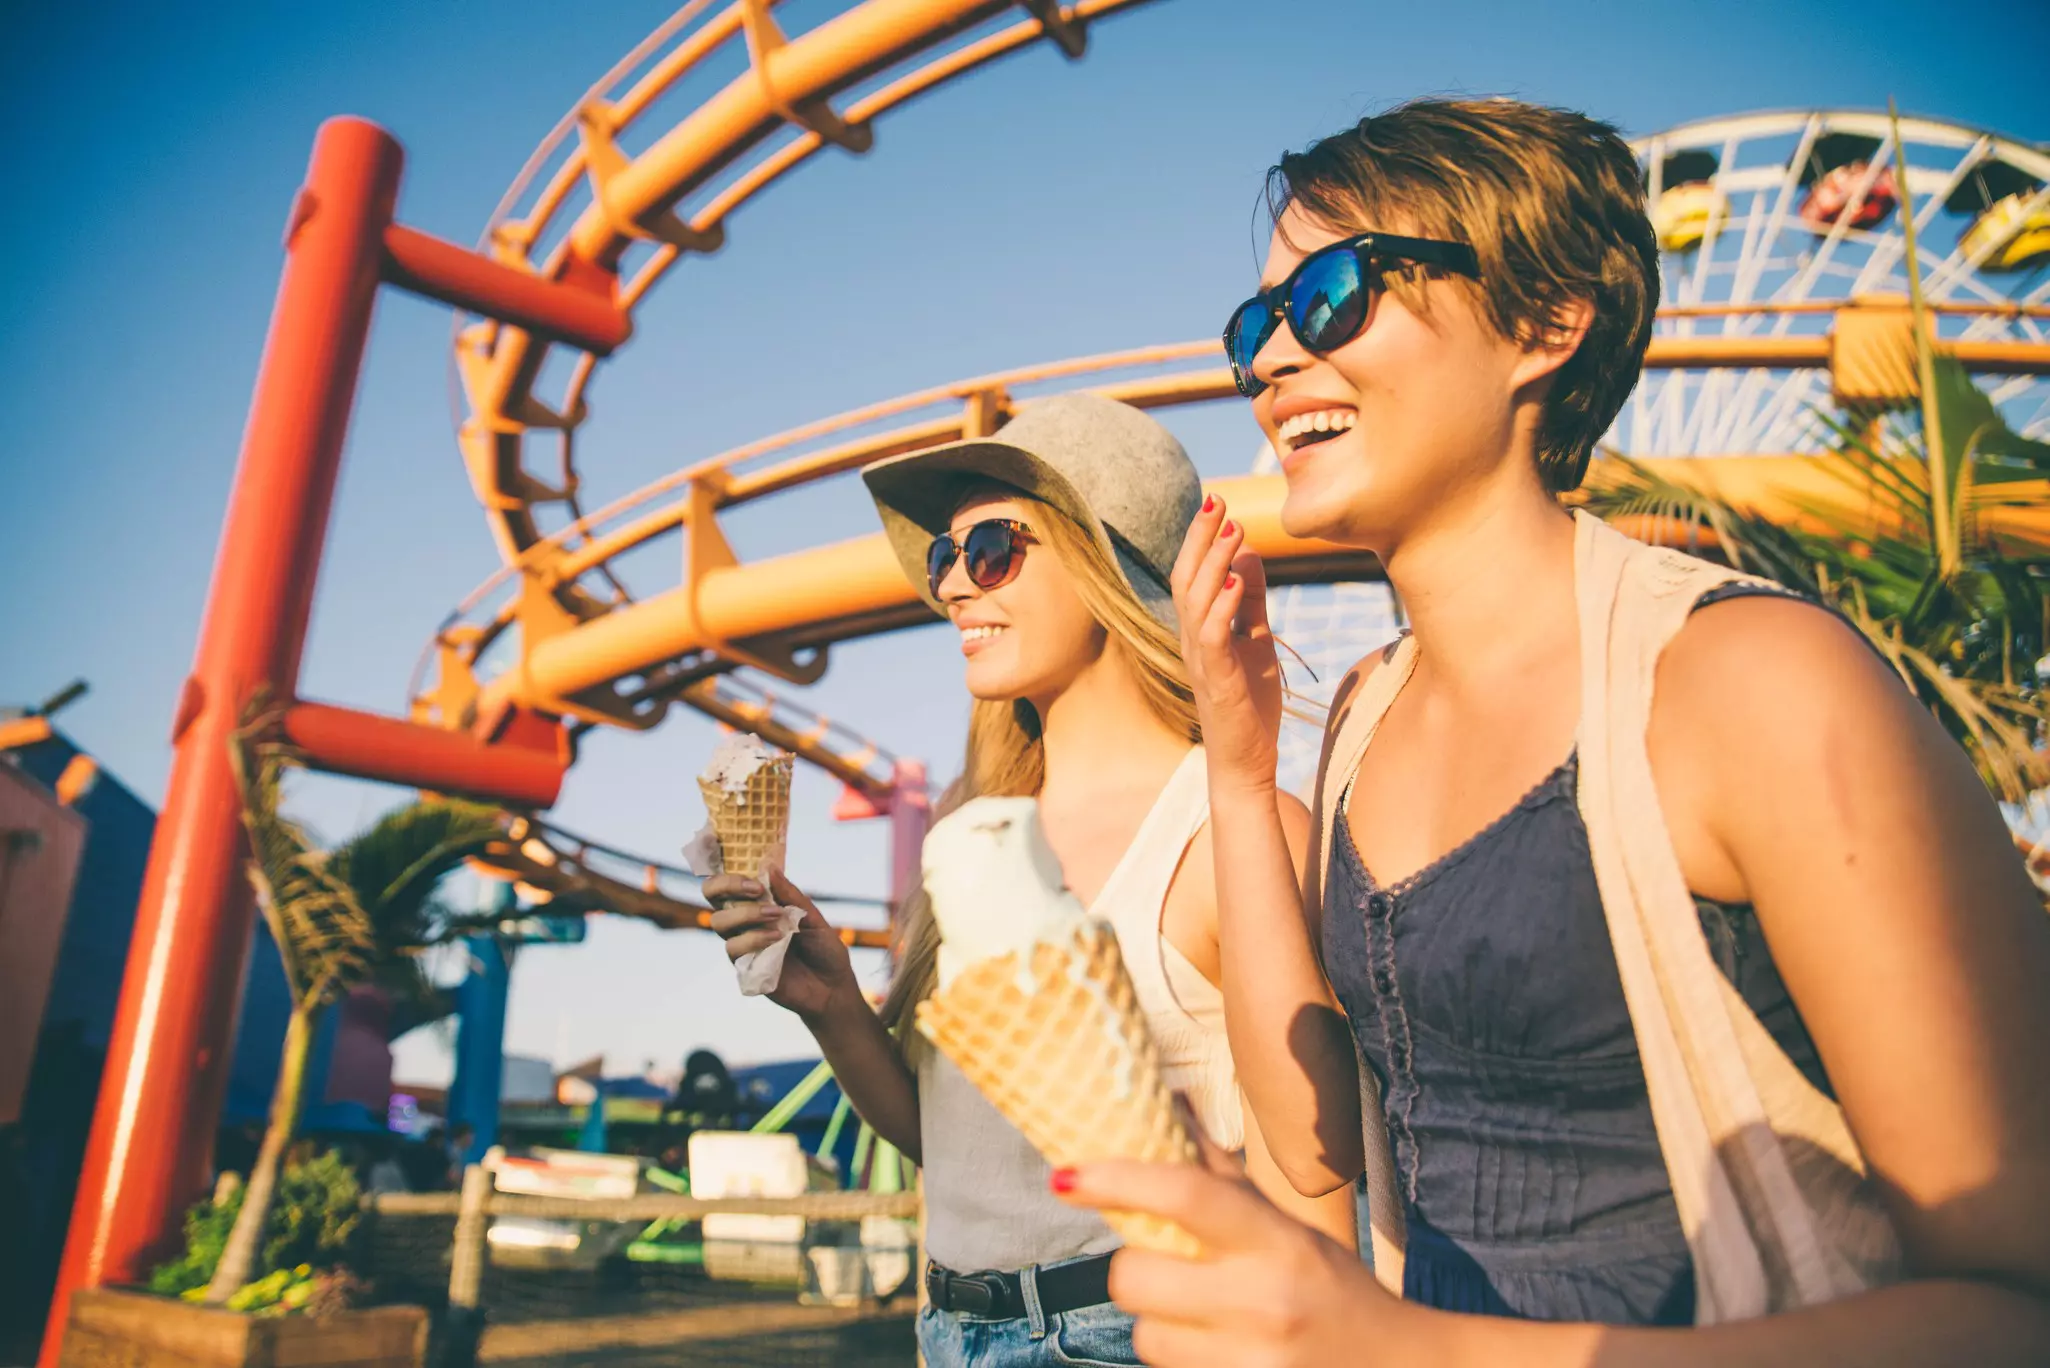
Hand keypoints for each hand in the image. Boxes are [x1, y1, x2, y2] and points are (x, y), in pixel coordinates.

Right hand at [703, 867, 858, 1021]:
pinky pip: (734, 949)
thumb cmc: (823, 949)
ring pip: (719, 922)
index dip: (728, 874)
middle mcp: (745, 923)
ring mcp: (743, 945)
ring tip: (776, 916)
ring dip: (746, 914)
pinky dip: (754, 938)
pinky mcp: (745, 968)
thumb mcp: (812, 917)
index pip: (728, 884)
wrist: (833, 986)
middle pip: (713, 898)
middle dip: (729, 887)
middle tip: (758, 890)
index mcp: (759, 906)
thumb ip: (790, 895)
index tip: (754, 875)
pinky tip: (777, 939)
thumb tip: (769, 867)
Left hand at [1052, 1130, 1419, 1367]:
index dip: (1116, 1179)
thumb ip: (1221, 1176)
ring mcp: (1252, 1361)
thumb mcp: (1286, 1227)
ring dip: (1161, 1326)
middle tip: (1166, 1268)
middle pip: (1134, 1277)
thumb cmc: (1332, 1288)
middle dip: (1138, 1271)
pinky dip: (1183, 1357)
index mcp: (1277, 1241)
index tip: (1066, 1175)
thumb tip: (1169, 1101)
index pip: (1185, 1194)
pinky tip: (1219, 1349)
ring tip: (1205, 1321)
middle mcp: (1264, 1301)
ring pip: (1145, 1337)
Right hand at [1171, 495, 1282, 792]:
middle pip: (1187, 578)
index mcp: (1199, 629)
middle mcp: (1192, 640)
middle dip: (1201, 537)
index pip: (1193, 574)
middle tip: (1217, 499)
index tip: (1218, 501)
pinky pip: (1212, 637)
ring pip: (1196, 601)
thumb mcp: (1256, 641)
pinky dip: (1224, 606)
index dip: (1201, 537)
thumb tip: (1250, 555)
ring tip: (1234, 528)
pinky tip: (1240, 580)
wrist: (1245, 762)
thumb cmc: (1249, 707)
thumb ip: (1252, 601)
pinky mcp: (1217, 681)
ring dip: (1215, 562)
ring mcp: (1201, 661)